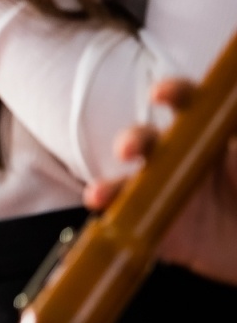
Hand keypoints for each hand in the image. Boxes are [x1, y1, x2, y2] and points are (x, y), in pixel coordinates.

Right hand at [84, 78, 236, 285]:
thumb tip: (231, 143)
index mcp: (207, 138)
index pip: (187, 104)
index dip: (172, 93)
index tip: (160, 95)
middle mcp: (179, 160)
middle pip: (146, 141)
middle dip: (133, 140)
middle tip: (127, 150)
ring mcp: (165, 194)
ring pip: (128, 184)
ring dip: (109, 186)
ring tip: (99, 195)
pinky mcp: (162, 229)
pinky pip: (133, 225)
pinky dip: (115, 224)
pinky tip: (106, 225)